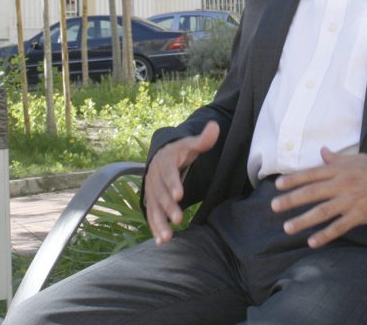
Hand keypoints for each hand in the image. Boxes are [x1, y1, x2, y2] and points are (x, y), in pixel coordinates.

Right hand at [144, 121, 219, 244]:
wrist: (160, 157)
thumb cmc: (179, 152)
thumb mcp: (190, 144)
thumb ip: (203, 139)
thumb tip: (215, 126)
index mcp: (165, 161)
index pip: (168, 171)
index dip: (173, 183)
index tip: (180, 194)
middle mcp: (154, 176)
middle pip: (160, 193)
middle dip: (168, 207)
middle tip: (179, 219)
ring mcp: (151, 190)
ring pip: (153, 207)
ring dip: (159, 222)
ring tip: (168, 236)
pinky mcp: (151, 201)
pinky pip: (151, 215)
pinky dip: (155, 227)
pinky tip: (162, 241)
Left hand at [271, 147, 366, 248]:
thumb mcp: (355, 159)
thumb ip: (336, 158)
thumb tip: (322, 151)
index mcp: (337, 169)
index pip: (310, 174)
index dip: (293, 179)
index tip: (277, 185)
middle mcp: (340, 185)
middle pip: (311, 193)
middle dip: (291, 200)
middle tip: (274, 206)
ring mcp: (349, 201)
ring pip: (322, 212)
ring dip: (303, 220)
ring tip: (287, 228)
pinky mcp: (359, 216)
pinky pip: (339, 227)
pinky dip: (325, 235)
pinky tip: (312, 242)